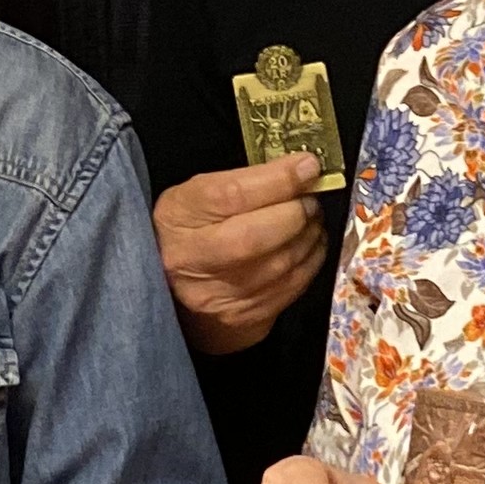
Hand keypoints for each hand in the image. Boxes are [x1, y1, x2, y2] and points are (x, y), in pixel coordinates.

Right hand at [156, 159, 332, 354]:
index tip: (308, 166)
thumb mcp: (198, 197)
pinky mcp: (244, 318)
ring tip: (310, 218)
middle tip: (309, 198)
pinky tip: (308, 244)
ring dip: (309, 235)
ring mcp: (218, 295)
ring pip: (281, 264)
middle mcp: (191, 260)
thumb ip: (244, 182)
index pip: (231, 196)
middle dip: (296, 212)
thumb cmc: (191, 231)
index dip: (277, 180)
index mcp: (177, 217)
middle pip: (256, 237)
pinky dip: (310, 260)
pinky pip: (292, 286)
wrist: (174, 291)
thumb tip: (301, 170)